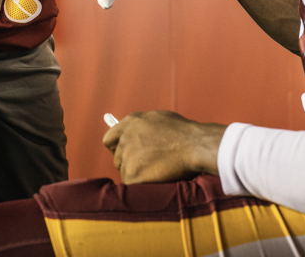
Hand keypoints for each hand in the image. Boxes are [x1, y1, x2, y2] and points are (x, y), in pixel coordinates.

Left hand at [102, 110, 225, 183]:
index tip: (125, 154)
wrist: (195, 145)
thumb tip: (134, 134)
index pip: (109, 139)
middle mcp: (125, 138)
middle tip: (149, 166)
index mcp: (130, 122)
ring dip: (139, 174)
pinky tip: (157, 178)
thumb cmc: (183, 132)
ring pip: (125, 173)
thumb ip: (142, 126)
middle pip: (118, 159)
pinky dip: (143, 184)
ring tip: (158, 169)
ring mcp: (127, 156)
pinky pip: (132, 185)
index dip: (117, 148)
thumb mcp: (159, 118)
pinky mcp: (132, 174)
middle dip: (130, 163)